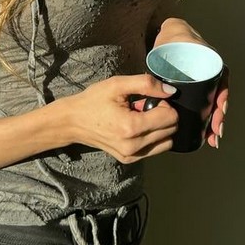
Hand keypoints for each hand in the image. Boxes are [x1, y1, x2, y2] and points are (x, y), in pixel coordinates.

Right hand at [63, 74, 178, 163]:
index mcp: (132, 127)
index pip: (171, 118)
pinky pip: (155, 149)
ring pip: (166, 142)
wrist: (73, 121)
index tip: (148, 99)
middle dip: (162, 115)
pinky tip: (136, 127)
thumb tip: (171, 91)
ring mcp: (132, 156)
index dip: (164, 104)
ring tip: (140, 118)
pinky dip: (153, 137)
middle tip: (142, 107)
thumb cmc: (94, 100)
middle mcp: (134, 146)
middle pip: (171, 130)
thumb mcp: (117, 84)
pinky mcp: (129, 160)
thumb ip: (146, 84)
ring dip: (159, 128)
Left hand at [152, 18, 228, 149]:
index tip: (219, 112)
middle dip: (219, 116)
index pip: (221, 81)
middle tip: (216, 132)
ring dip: (215, 121)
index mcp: (208, 62)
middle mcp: (210, 73)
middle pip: (219, 96)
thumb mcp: (171, 43)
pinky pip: (207, 103)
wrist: (169, 36)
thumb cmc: (171, 40)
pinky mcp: (198, 88)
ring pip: (214, 102)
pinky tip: (208, 133)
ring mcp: (205, 81)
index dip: (221, 98)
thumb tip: (153, 86)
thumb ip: (166, 56)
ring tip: (214, 138)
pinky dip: (209, 118)